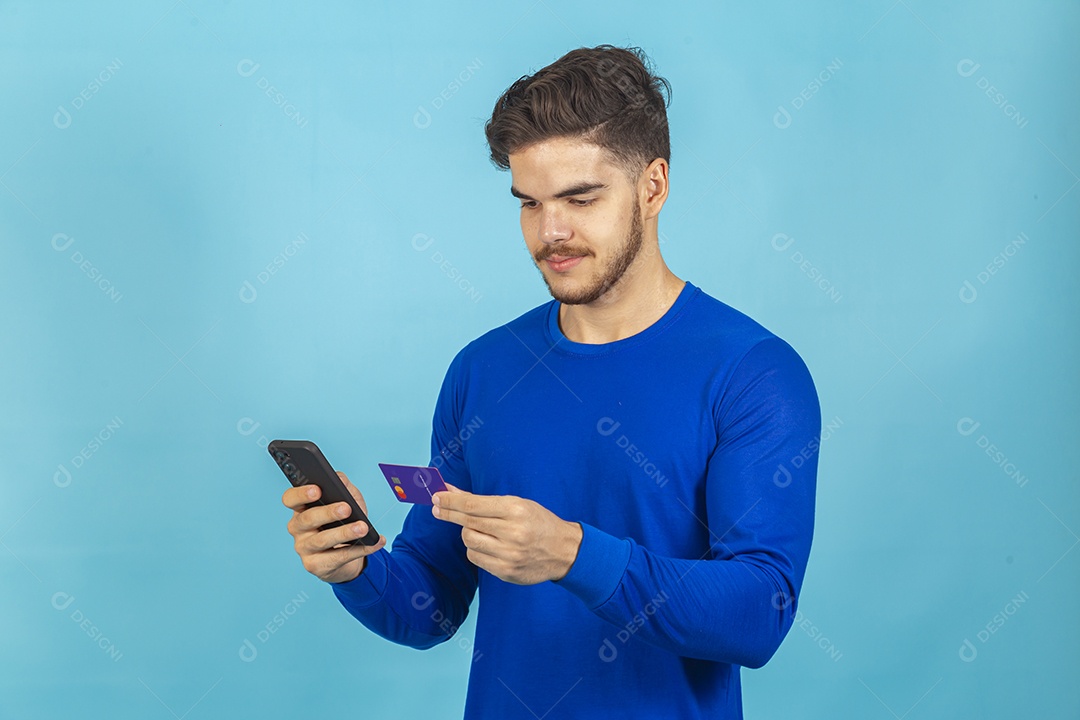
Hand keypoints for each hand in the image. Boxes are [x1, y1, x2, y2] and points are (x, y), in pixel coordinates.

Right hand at [282, 471, 386, 583]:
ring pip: (322, 540)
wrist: (347, 553)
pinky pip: (339, 557)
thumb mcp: (347, 499)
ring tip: (363, 528)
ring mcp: (304, 548)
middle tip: (346, 508)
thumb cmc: (343, 521)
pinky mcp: (315, 565)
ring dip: (345, 533)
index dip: (301, 494)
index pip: (290, 499)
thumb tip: (341, 480)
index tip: (318, 490)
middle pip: (307, 519)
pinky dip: (360, 549)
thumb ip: (343, 486)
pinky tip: (375, 542)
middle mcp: (297, 528)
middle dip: (328, 513)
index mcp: (300, 508)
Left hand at [431, 484, 581, 584]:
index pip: (473, 505)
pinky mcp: (506, 571)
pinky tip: (487, 545)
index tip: (436, 496)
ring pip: (469, 541)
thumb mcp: (517, 504)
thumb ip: (483, 501)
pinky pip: (476, 558)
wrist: (563, 550)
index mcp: (516, 510)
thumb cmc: (538, 522)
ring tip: (480, 529)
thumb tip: (451, 492)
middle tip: (437, 508)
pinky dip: (476, 549)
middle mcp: (512, 532)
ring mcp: (509, 554)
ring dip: (468, 533)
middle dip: (450, 514)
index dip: (451, 501)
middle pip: (467, 523)